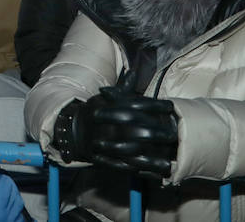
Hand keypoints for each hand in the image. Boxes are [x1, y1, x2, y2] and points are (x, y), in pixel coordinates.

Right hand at [52, 88, 177, 176]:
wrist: (71, 129)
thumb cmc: (95, 111)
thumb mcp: (105, 98)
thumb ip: (122, 88)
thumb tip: (134, 72)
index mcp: (106, 107)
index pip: (134, 104)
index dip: (154, 105)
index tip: (170, 107)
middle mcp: (105, 124)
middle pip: (133, 128)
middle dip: (154, 131)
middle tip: (172, 134)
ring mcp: (102, 142)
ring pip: (128, 150)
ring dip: (149, 158)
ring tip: (167, 161)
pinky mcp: (101, 158)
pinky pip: (121, 165)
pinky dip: (136, 170)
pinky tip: (151, 172)